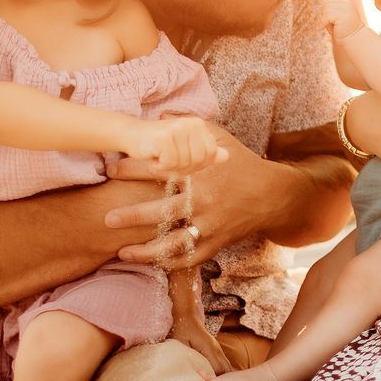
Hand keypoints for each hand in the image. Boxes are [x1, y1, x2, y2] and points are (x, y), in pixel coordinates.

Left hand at [103, 125, 270, 267]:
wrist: (273, 195)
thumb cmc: (243, 164)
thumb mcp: (220, 139)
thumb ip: (190, 127)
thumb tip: (160, 116)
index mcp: (201, 173)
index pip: (160, 169)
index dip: (132, 169)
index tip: (111, 169)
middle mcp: (204, 200)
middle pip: (163, 211)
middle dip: (132, 215)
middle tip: (107, 218)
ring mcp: (211, 224)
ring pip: (174, 242)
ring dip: (146, 249)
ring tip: (122, 252)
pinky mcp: (218, 242)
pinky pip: (192, 257)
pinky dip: (171, 263)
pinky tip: (153, 263)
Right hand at [126, 115, 228, 177]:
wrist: (129, 135)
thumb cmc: (158, 144)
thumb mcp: (185, 147)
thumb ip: (206, 152)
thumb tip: (227, 156)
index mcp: (199, 125)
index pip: (210, 155)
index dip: (196, 164)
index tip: (181, 160)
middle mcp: (191, 124)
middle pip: (200, 160)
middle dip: (184, 168)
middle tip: (168, 161)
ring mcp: (179, 129)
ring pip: (185, 163)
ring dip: (170, 167)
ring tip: (160, 157)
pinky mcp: (165, 137)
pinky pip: (170, 164)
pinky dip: (159, 166)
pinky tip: (153, 157)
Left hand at [323, 0, 364, 40]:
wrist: (355, 42)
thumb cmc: (345, 33)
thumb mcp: (337, 20)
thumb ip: (331, 12)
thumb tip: (320, 9)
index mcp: (347, 3)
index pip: (330, 3)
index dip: (326, 14)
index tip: (330, 24)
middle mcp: (347, 4)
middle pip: (327, 5)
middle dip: (325, 16)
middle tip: (328, 27)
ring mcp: (346, 8)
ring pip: (326, 10)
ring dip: (324, 20)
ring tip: (330, 29)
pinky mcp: (342, 15)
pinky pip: (326, 16)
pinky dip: (323, 23)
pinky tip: (327, 30)